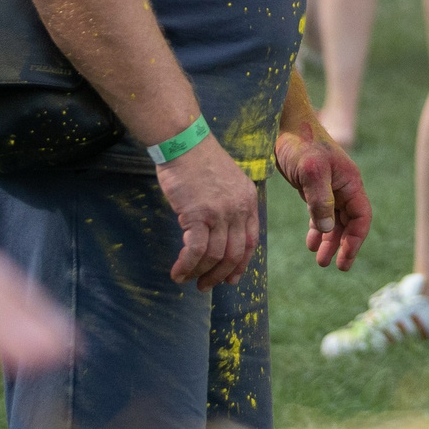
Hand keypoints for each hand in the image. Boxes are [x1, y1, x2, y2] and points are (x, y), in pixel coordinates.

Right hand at [154, 136, 261, 287]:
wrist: (184, 142)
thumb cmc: (200, 161)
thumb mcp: (228, 181)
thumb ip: (231, 205)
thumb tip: (224, 234)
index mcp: (248, 200)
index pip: (251, 241)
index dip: (241, 264)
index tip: (231, 279)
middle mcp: (238, 208)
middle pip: (235, 253)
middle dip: (220, 275)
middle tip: (205, 286)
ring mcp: (219, 212)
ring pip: (214, 255)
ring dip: (199, 273)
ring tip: (186, 279)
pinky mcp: (197, 214)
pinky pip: (195, 250)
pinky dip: (186, 266)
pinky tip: (177, 272)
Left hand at [274, 118, 371, 271]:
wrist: (284, 124)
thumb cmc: (301, 143)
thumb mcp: (311, 172)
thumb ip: (320, 201)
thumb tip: (327, 230)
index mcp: (350, 181)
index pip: (361, 217)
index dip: (355, 240)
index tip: (344, 260)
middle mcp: (343, 186)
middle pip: (349, 222)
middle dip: (342, 245)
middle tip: (331, 266)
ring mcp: (330, 187)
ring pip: (334, 221)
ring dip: (329, 240)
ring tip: (320, 260)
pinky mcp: (314, 187)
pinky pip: (321, 214)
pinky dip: (317, 229)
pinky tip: (310, 242)